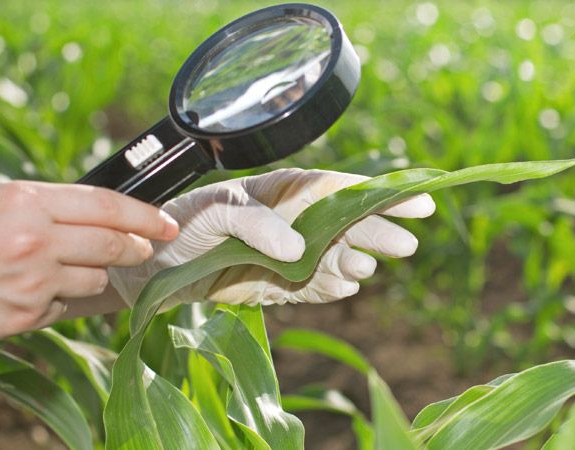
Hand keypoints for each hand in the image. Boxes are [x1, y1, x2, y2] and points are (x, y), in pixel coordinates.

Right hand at [0, 182, 177, 351]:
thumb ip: (43, 207)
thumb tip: (94, 218)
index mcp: (25, 200)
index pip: (105, 205)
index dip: (144, 215)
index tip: (166, 222)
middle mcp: (34, 239)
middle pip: (112, 244)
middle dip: (137, 248)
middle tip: (146, 250)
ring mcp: (31, 282)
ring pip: (94, 279)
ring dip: (91, 275)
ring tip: (57, 269)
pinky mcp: (24, 317)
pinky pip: (65, 305)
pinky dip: (60, 298)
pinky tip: (31, 291)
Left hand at [108, 169, 434, 306]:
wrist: (156, 266)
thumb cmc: (184, 222)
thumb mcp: (216, 210)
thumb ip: (256, 223)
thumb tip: (299, 248)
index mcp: (286, 191)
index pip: (341, 189)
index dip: (380, 193)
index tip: (417, 200)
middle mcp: (296, 222)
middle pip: (350, 225)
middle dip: (379, 232)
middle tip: (404, 244)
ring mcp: (292, 257)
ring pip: (339, 260)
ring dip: (354, 264)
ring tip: (359, 267)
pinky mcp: (283, 287)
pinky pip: (316, 289)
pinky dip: (330, 290)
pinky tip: (342, 287)